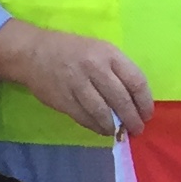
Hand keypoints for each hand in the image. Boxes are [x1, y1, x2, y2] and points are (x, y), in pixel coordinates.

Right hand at [0, 21, 153, 137]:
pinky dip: (97, 127)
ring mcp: (78, 84)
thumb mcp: (100, 50)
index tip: (147, 113)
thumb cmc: (73, 51)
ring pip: (103, 112)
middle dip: (132, 119)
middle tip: (137, 128)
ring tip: (119, 131)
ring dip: (115, 126)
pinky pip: (85, 118)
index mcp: (109, 54)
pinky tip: (103, 129)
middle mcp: (95, 68)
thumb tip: (135, 100)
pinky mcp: (64, 99)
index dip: (145, 102)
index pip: (136, 81)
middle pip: (121, 100)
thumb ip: (117, 71)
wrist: (34, 52)